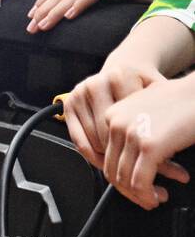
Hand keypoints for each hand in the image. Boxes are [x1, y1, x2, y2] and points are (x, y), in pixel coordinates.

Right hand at [62, 54, 165, 170]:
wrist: (123, 70)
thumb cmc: (141, 84)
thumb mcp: (157, 93)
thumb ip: (163, 118)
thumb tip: (167, 154)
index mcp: (118, 76)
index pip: (126, 122)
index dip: (139, 144)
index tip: (150, 158)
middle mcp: (94, 84)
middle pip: (106, 133)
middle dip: (122, 153)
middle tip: (135, 166)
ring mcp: (79, 94)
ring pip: (92, 139)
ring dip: (107, 156)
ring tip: (123, 163)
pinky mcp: (68, 105)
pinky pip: (78, 140)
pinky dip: (92, 154)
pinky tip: (105, 160)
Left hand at [99, 76, 194, 208]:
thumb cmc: (185, 102)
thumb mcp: (147, 112)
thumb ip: (131, 132)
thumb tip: (126, 162)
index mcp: (112, 115)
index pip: (106, 155)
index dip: (120, 176)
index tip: (133, 186)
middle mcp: (116, 124)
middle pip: (112, 169)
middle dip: (128, 190)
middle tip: (144, 198)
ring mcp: (131, 135)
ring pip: (124, 179)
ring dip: (139, 196)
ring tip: (154, 199)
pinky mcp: (149, 146)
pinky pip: (140, 182)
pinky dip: (147, 195)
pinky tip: (157, 198)